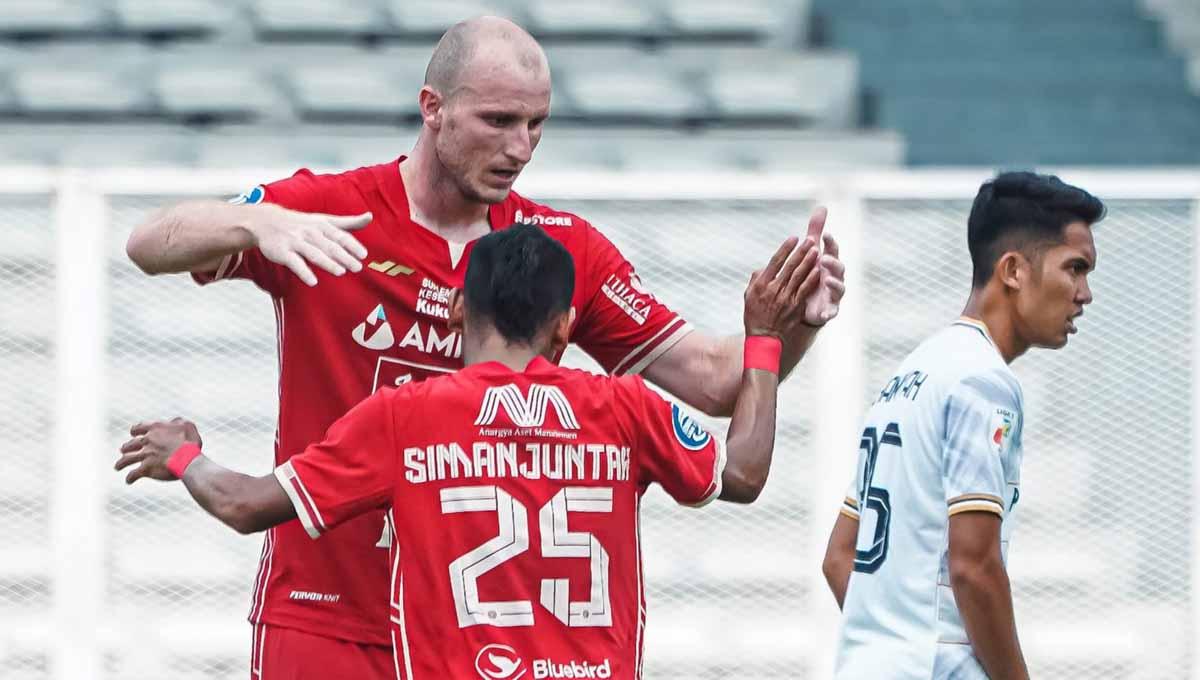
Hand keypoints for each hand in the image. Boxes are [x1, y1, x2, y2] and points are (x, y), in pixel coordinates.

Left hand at [116, 418, 202, 483]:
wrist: (187, 460)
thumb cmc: (190, 442)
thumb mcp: (188, 425)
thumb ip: (178, 422)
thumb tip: (173, 421)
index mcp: (155, 428)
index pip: (138, 428)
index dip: (135, 431)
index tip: (133, 433)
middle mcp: (146, 441)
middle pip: (130, 444)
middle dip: (126, 448)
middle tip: (123, 450)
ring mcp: (144, 455)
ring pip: (126, 459)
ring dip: (121, 463)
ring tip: (117, 467)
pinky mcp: (146, 469)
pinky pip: (133, 474)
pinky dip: (130, 478)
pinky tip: (129, 481)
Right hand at [247, 205, 371, 286]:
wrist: (266, 221)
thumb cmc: (302, 223)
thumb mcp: (324, 220)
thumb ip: (348, 222)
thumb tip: (369, 217)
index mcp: (322, 225)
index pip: (340, 235)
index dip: (352, 245)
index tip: (363, 255)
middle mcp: (310, 232)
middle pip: (329, 246)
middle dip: (344, 256)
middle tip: (357, 267)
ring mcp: (295, 241)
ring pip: (314, 253)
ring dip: (327, 262)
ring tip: (340, 272)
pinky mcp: (282, 251)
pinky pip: (294, 262)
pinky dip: (303, 272)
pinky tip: (312, 282)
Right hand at [743, 235, 820, 338]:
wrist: (764, 337)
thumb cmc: (755, 315)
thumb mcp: (749, 295)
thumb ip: (757, 279)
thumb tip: (765, 266)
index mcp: (762, 284)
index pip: (775, 262)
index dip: (786, 248)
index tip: (794, 238)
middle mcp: (774, 289)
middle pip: (790, 266)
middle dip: (801, 251)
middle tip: (810, 239)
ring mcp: (786, 298)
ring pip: (800, 276)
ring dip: (808, 261)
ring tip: (816, 250)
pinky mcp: (796, 306)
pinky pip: (806, 289)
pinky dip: (812, 278)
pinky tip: (818, 269)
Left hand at [801, 207, 845, 325]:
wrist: (807, 302)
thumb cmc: (812, 271)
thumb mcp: (811, 251)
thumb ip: (816, 231)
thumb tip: (822, 206)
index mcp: (829, 263)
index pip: (832, 250)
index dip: (831, 243)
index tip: (826, 235)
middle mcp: (835, 276)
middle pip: (838, 268)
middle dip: (832, 263)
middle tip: (823, 258)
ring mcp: (834, 293)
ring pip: (839, 288)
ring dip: (834, 284)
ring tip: (827, 281)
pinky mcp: (830, 309)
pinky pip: (831, 312)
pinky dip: (829, 313)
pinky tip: (825, 315)